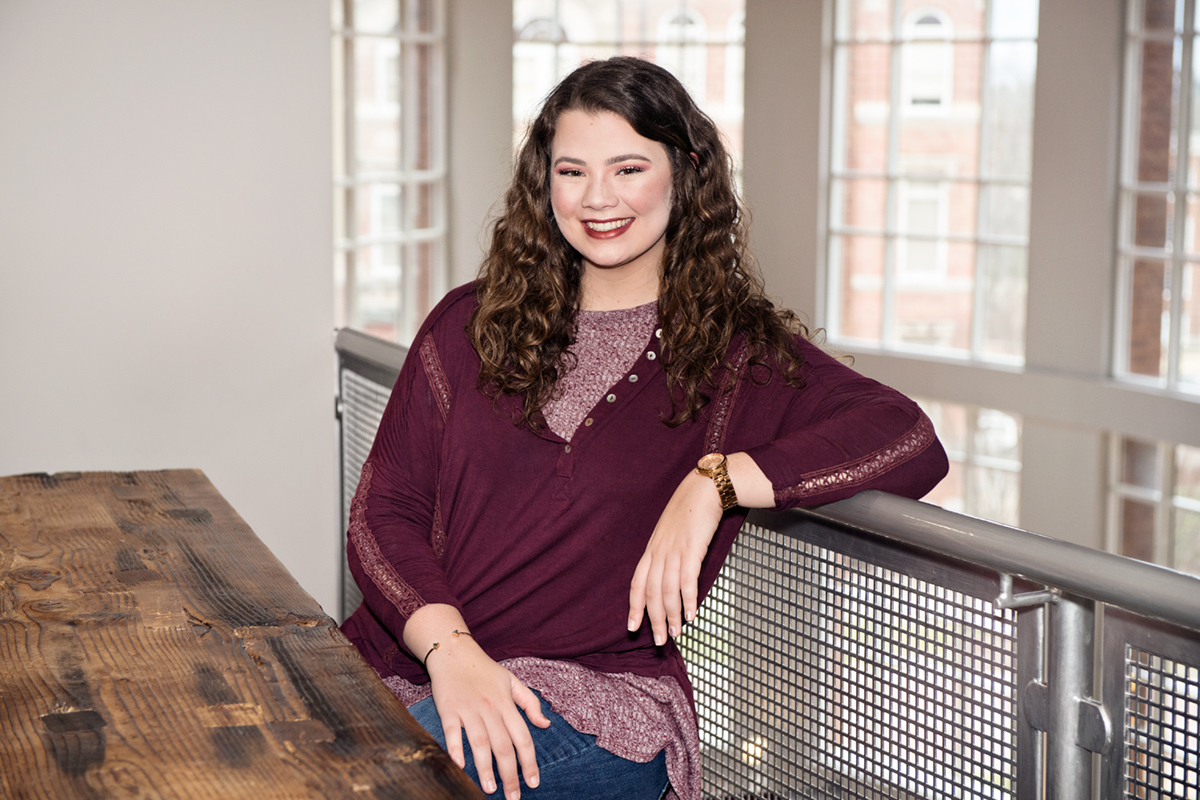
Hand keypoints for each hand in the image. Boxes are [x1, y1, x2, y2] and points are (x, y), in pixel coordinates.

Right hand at [426, 634, 550, 799]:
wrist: (454, 652)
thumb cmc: (484, 669)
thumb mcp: (513, 681)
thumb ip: (530, 703)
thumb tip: (545, 724)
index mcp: (507, 704)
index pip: (523, 738)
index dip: (530, 762)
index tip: (533, 782)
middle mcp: (490, 708)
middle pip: (503, 746)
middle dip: (510, 775)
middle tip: (512, 796)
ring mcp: (468, 710)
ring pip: (480, 743)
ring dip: (485, 768)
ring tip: (490, 789)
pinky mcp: (448, 710)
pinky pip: (453, 733)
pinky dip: (456, 750)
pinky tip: (460, 767)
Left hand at [627, 469, 723, 645]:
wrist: (704, 488)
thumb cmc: (689, 510)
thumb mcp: (671, 533)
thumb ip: (666, 553)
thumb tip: (669, 577)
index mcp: (652, 549)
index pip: (637, 583)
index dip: (633, 607)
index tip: (632, 627)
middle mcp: (659, 552)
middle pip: (650, 592)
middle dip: (654, 620)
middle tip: (659, 641)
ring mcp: (674, 551)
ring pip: (667, 590)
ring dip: (671, 615)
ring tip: (675, 634)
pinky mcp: (692, 548)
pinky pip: (687, 580)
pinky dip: (688, 600)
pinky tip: (691, 615)